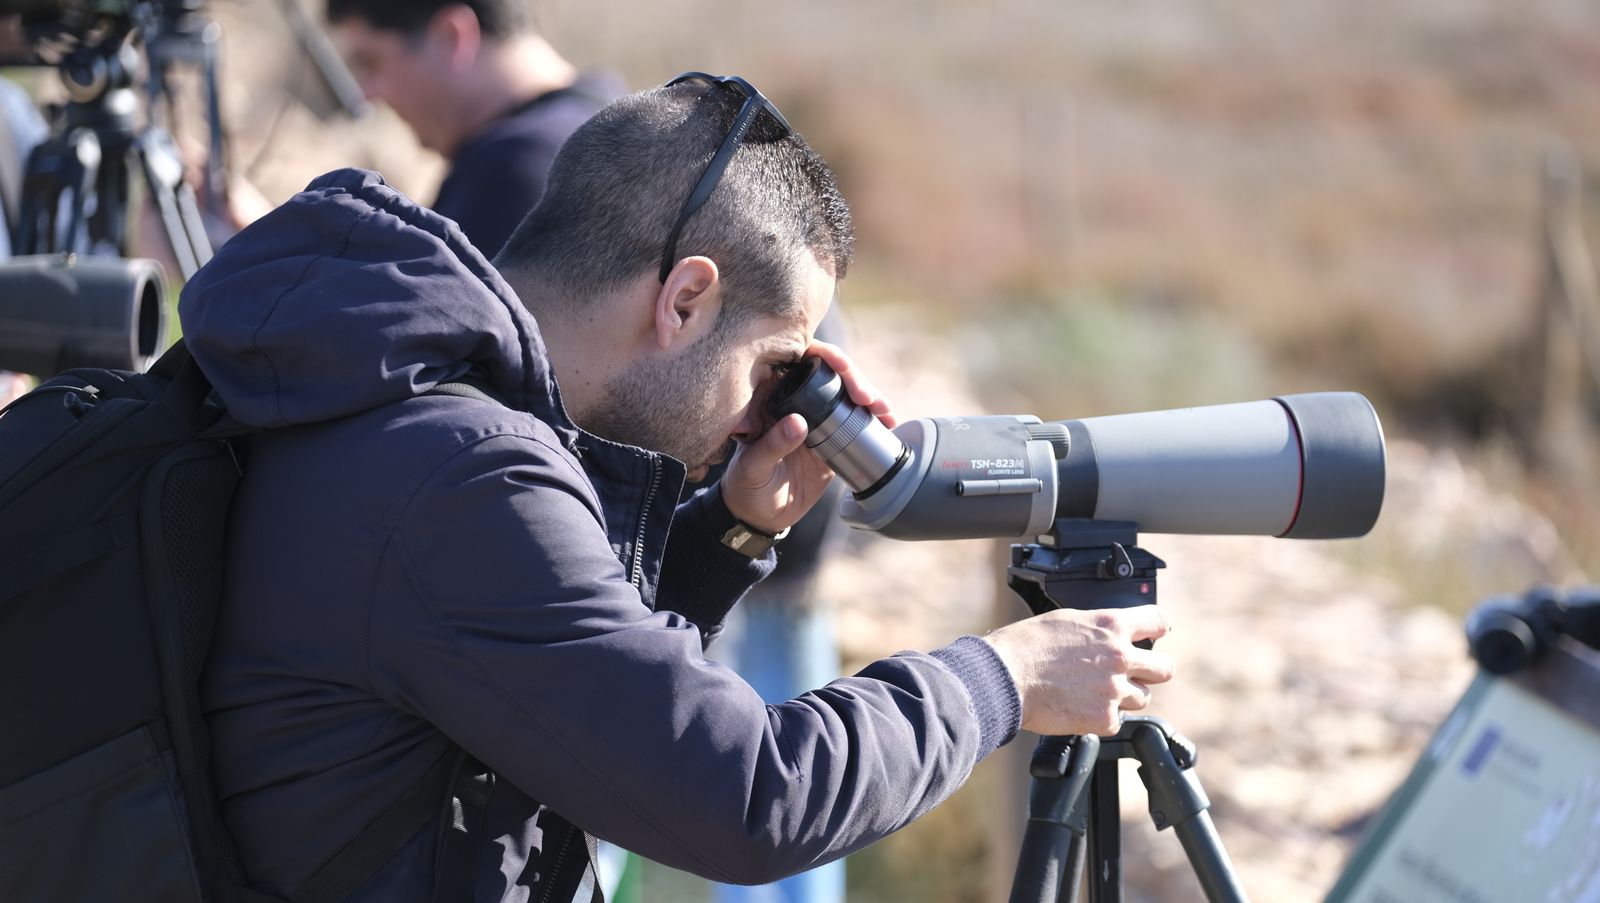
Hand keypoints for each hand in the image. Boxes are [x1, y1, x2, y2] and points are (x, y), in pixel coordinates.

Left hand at [719, 341, 895, 533]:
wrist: (760, 515)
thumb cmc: (745, 487)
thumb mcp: (753, 468)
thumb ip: (772, 446)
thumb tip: (799, 422)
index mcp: (769, 397)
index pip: (797, 361)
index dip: (824, 356)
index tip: (842, 368)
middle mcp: (795, 401)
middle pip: (829, 374)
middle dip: (854, 379)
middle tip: (868, 399)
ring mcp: (816, 419)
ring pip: (846, 395)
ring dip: (870, 398)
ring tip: (885, 411)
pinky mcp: (832, 438)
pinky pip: (856, 422)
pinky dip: (873, 420)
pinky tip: (888, 423)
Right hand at [983, 605, 1174, 735]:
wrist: (1004, 677)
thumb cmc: (1026, 646)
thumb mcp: (1067, 621)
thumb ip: (1098, 630)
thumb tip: (1110, 637)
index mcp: (1111, 625)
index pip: (1158, 623)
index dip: (1156, 631)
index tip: (1151, 637)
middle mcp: (1120, 656)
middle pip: (1164, 668)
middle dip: (1152, 671)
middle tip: (1134, 673)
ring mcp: (1114, 689)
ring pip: (1142, 697)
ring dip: (1124, 696)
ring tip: (1095, 692)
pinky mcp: (1104, 718)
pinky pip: (1117, 720)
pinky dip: (1101, 717)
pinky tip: (1080, 707)